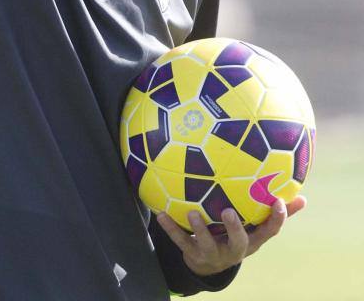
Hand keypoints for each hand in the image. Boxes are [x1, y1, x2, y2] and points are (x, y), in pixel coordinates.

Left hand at [157, 196, 306, 276]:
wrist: (209, 266)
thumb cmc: (236, 237)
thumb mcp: (256, 229)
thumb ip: (277, 214)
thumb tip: (304, 197)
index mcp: (251, 241)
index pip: (269, 233)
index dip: (276, 220)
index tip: (277, 201)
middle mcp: (233, 250)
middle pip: (238, 243)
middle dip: (234, 229)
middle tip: (228, 211)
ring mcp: (212, 254)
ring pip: (206, 244)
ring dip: (199, 229)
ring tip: (192, 212)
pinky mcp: (192, 254)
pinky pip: (180, 242)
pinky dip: (170, 228)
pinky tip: (160, 214)